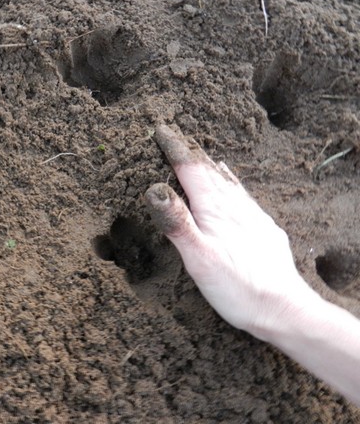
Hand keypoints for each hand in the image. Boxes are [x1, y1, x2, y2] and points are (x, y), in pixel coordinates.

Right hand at [146, 125, 314, 338]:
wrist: (283, 308)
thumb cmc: (237, 287)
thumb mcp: (198, 258)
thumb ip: (177, 222)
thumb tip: (154, 189)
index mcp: (214, 207)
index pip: (190, 169)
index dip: (173, 148)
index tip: (160, 130)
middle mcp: (234, 204)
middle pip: (208, 170)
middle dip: (189, 152)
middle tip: (173, 137)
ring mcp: (251, 213)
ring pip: (226, 179)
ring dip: (209, 164)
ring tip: (198, 154)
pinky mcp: (262, 226)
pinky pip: (241, 192)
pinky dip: (229, 180)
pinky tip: (230, 180)